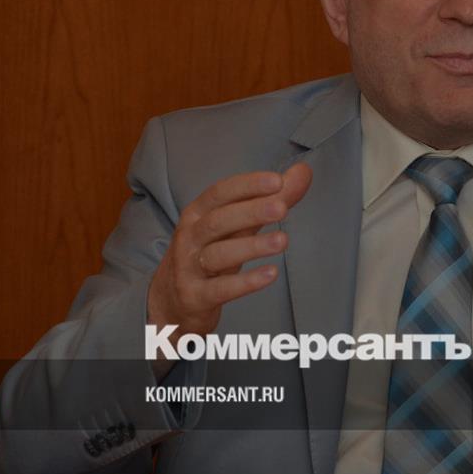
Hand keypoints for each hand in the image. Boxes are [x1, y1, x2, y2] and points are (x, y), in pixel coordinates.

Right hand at [148, 163, 311, 350]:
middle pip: (218, 221)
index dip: (247, 185)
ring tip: (282, 241)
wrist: (170, 302)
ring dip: (251, 246)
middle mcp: (190, 237)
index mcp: (198, 214)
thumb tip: (303, 171)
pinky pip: (221, 289)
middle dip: (250, 212)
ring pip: (218, 254)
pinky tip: (271, 273)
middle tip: (281, 208)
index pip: (220, 193)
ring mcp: (189, 268)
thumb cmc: (208, 254)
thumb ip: (267, 201)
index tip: (276, 181)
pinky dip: (246, 282)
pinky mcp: (196, 297)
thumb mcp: (234, 227)